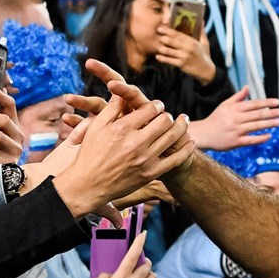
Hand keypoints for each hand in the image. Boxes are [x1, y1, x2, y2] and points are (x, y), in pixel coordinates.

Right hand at [52, 94, 188, 221]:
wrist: (87, 185)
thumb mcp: (96, 127)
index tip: (156, 106)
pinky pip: (176, 159)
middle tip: (167, 115)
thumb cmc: (89, 154)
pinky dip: (186, 149)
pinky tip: (191, 142)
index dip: (156, 105)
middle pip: (165, 120)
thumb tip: (121, 92)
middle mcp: (136, 142)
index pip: (150, 108)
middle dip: (167, 115)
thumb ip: (112, 108)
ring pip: (173, 136)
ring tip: (184, 121)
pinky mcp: (151, 173)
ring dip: (182, 126)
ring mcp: (145, 159)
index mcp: (123, 128)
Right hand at [91, 233, 154, 277]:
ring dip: (148, 274)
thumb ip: (106, 275)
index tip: (143, 235)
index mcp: (122, 276)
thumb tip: (113, 273)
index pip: (133, 255)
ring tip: (140, 277)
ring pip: (153, 277)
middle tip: (139, 263)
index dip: (139, 243)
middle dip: (145, 261)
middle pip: (147, 265)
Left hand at [154, 25, 215, 83]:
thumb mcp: (204, 42)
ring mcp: (184, 57)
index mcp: (192, 42)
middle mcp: (187, 48)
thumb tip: (201, 20)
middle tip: (156, 34)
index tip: (161, 27)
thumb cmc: (204, 55)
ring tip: (156, 45)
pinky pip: (169, 61)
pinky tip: (157, 56)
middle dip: (163, 37)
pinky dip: (162, 59)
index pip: (178, 34)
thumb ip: (201, 31)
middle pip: (172, 41)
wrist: (206, 71)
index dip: (168, 30)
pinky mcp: (181, 65)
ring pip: (169, 51)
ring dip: (161, 48)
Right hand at [188, 88, 278, 150]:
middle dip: (271, 113)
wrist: (203, 134)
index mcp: (234, 109)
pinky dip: (260, 138)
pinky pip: (251, 140)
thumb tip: (248, 87)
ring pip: (256, 126)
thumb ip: (237, 97)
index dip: (267, 103)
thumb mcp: (224, 105)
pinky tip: (269, 135)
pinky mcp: (235, 142)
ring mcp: (236, 131)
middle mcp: (236, 119)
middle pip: (257, 115)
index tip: (278, 102)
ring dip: (269, 124)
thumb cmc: (215, 119)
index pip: (254, 104)